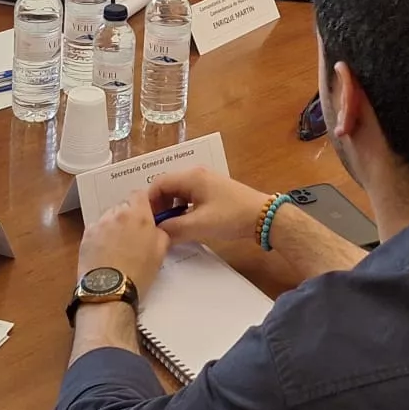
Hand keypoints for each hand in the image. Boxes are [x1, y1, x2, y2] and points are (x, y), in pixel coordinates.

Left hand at [76, 197, 171, 297]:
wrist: (110, 290)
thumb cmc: (139, 272)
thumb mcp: (161, 251)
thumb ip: (161, 231)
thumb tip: (156, 227)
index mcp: (138, 215)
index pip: (139, 194)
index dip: (142, 203)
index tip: (144, 215)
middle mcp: (117, 214)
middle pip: (123, 206)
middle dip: (127, 216)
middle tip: (131, 235)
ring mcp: (100, 223)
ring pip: (108, 216)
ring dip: (113, 225)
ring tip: (116, 246)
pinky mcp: (86, 234)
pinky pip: (96, 228)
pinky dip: (100, 235)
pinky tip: (104, 251)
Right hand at [146, 167, 268, 247]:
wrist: (264, 217)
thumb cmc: (231, 217)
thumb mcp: (199, 225)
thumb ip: (173, 229)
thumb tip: (155, 234)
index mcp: (191, 177)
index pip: (159, 183)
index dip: (148, 202)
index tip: (144, 221)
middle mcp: (197, 175)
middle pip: (167, 187)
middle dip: (159, 206)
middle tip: (154, 226)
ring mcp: (206, 183)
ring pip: (178, 193)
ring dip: (170, 209)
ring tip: (168, 227)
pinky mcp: (214, 192)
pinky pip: (189, 198)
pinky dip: (182, 209)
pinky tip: (184, 224)